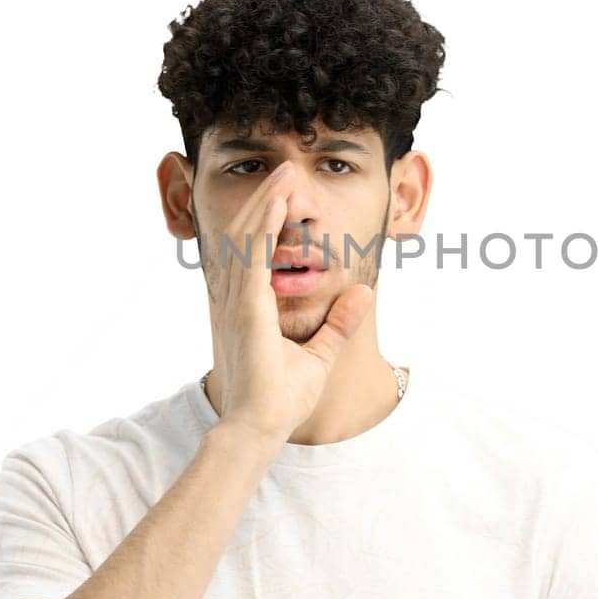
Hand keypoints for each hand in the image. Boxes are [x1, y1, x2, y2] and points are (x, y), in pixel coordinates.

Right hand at [211, 161, 375, 443]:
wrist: (260, 428)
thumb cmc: (280, 399)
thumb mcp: (320, 352)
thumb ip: (340, 322)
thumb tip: (362, 292)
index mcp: (247, 305)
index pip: (253, 249)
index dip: (267, 217)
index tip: (286, 192)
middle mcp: (235, 297)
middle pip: (245, 233)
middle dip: (266, 199)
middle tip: (285, 171)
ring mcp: (236, 301)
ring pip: (246, 236)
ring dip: (266, 202)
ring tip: (284, 175)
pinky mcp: (244, 307)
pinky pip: (253, 256)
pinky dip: (263, 226)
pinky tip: (277, 203)